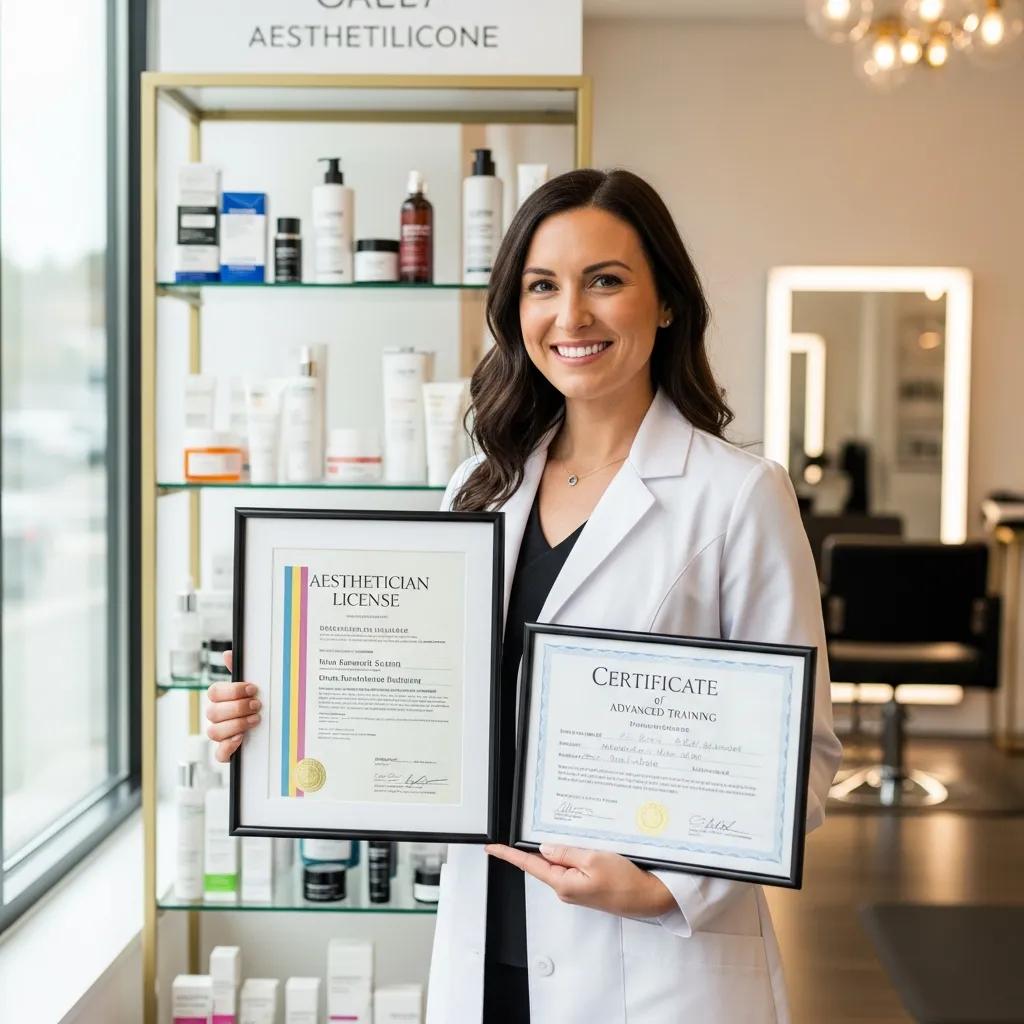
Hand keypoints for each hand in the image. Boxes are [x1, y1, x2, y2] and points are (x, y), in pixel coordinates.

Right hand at [205, 650, 260, 762]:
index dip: (232, 690)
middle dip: (237, 707)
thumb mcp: (253, 687)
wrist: (274, 729)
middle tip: (257, 705)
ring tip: (256, 720)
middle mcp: (217, 717)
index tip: (253, 689)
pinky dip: (228, 747)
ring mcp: (221, 736)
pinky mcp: (227, 753)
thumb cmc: (258, 704)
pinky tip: (241, 738)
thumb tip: (227, 654)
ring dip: (236, 724)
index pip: (214, 692)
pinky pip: (219, 754)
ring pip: (214, 731)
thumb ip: (241, 671)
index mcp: (222, 699)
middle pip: (213, 712)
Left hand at [485, 842, 676, 918]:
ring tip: (588, 844)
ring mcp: (576, 889)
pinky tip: (591, 850)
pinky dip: (578, 855)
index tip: (492, 848)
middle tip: (556, 829)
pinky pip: (574, 867)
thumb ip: (566, 852)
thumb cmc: (626, 882)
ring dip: (568, 850)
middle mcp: (566, 889)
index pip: (529, 865)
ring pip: (562, 862)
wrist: (649, 898)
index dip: (509, 855)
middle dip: (548, 845)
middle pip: (546, 861)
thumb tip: (545, 848)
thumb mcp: (594, 858)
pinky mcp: (587, 887)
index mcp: (563, 883)